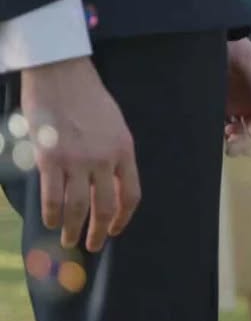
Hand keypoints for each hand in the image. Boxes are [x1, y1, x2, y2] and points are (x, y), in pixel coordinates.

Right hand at [19, 58, 139, 250]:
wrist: (62, 74)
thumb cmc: (88, 96)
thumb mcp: (114, 125)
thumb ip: (113, 153)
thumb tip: (106, 181)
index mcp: (124, 151)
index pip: (130, 194)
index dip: (123, 217)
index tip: (116, 229)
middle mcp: (104, 159)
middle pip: (105, 207)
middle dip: (99, 231)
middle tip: (93, 245)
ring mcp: (77, 161)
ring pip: (77, 207)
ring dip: (73, 228)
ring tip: (69, 240)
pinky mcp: (51, 159)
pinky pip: (52, 196)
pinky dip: (51, 213)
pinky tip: (50, 222)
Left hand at [223, 39, 250, 155]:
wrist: (205, 37)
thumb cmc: (230, 46)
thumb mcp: (246, 59)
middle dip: (249, 143)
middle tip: (232, 143)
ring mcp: (236, 109)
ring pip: (242, 137)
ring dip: (235, 143)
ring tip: (223, 137)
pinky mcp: (219, 109)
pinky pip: (223, 131)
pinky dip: (220, 137)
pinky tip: (213, 133)